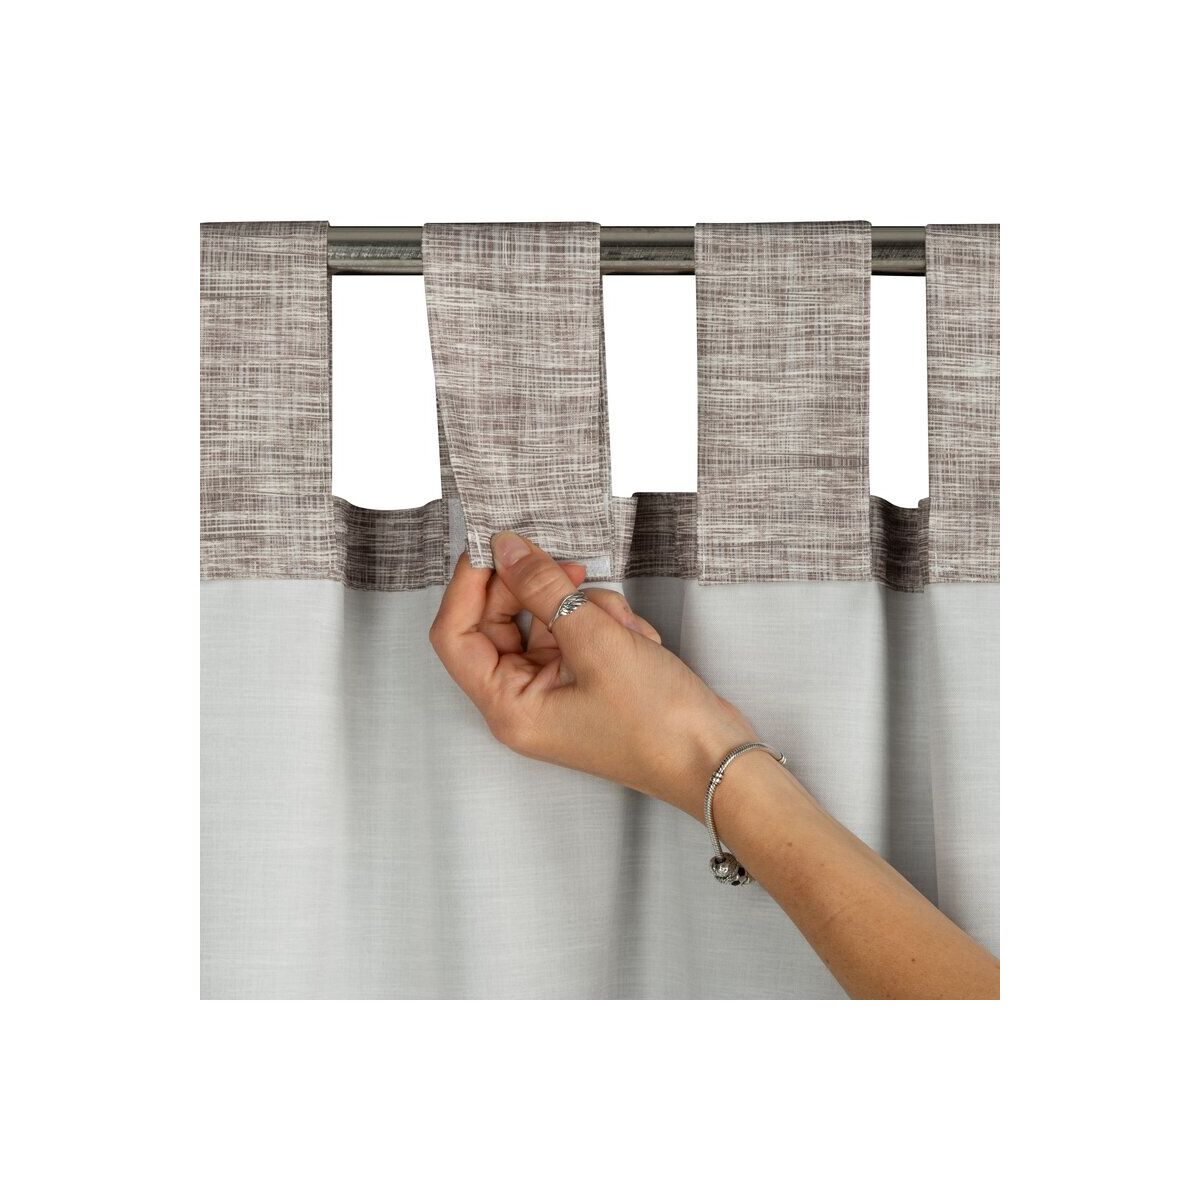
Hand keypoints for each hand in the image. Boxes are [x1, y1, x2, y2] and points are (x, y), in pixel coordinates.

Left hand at [429, 531, 757, 817]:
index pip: (455, 635)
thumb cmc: (659, 725)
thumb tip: (506, 549)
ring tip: (623, 630)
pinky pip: (579, 630)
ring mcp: (556, 689)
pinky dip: (607, 624)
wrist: (717, 757)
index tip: (491, 545)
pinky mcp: (587, 679)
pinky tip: (638, 641)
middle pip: (501, 621)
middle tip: (570, 570)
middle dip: (540, 592)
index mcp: (509, 706)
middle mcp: (524, 701)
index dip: (466, 585)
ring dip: (586, 609)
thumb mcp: (597, 642)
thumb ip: (544, 588)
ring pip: (547, 618)